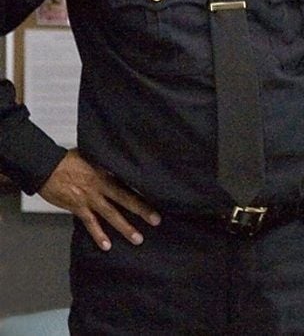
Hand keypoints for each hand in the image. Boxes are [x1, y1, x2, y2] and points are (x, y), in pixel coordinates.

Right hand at [38, 149, 160, 250]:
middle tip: (157, 220)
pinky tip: (106, 245)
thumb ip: (107, 162)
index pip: (130, 181)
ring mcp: (89, 198)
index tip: (161, 195)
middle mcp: (101, 186)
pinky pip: (90, 224)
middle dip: (142, 210)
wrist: (45, 166)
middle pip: (126, 199)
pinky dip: (98, 235)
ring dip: (125, 227)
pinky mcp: (77, 207)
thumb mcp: (93, 155)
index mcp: (107, 171)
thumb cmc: (68, 159)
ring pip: (111, 215)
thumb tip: (121, 161)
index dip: (145, 189)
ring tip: (138, 239)